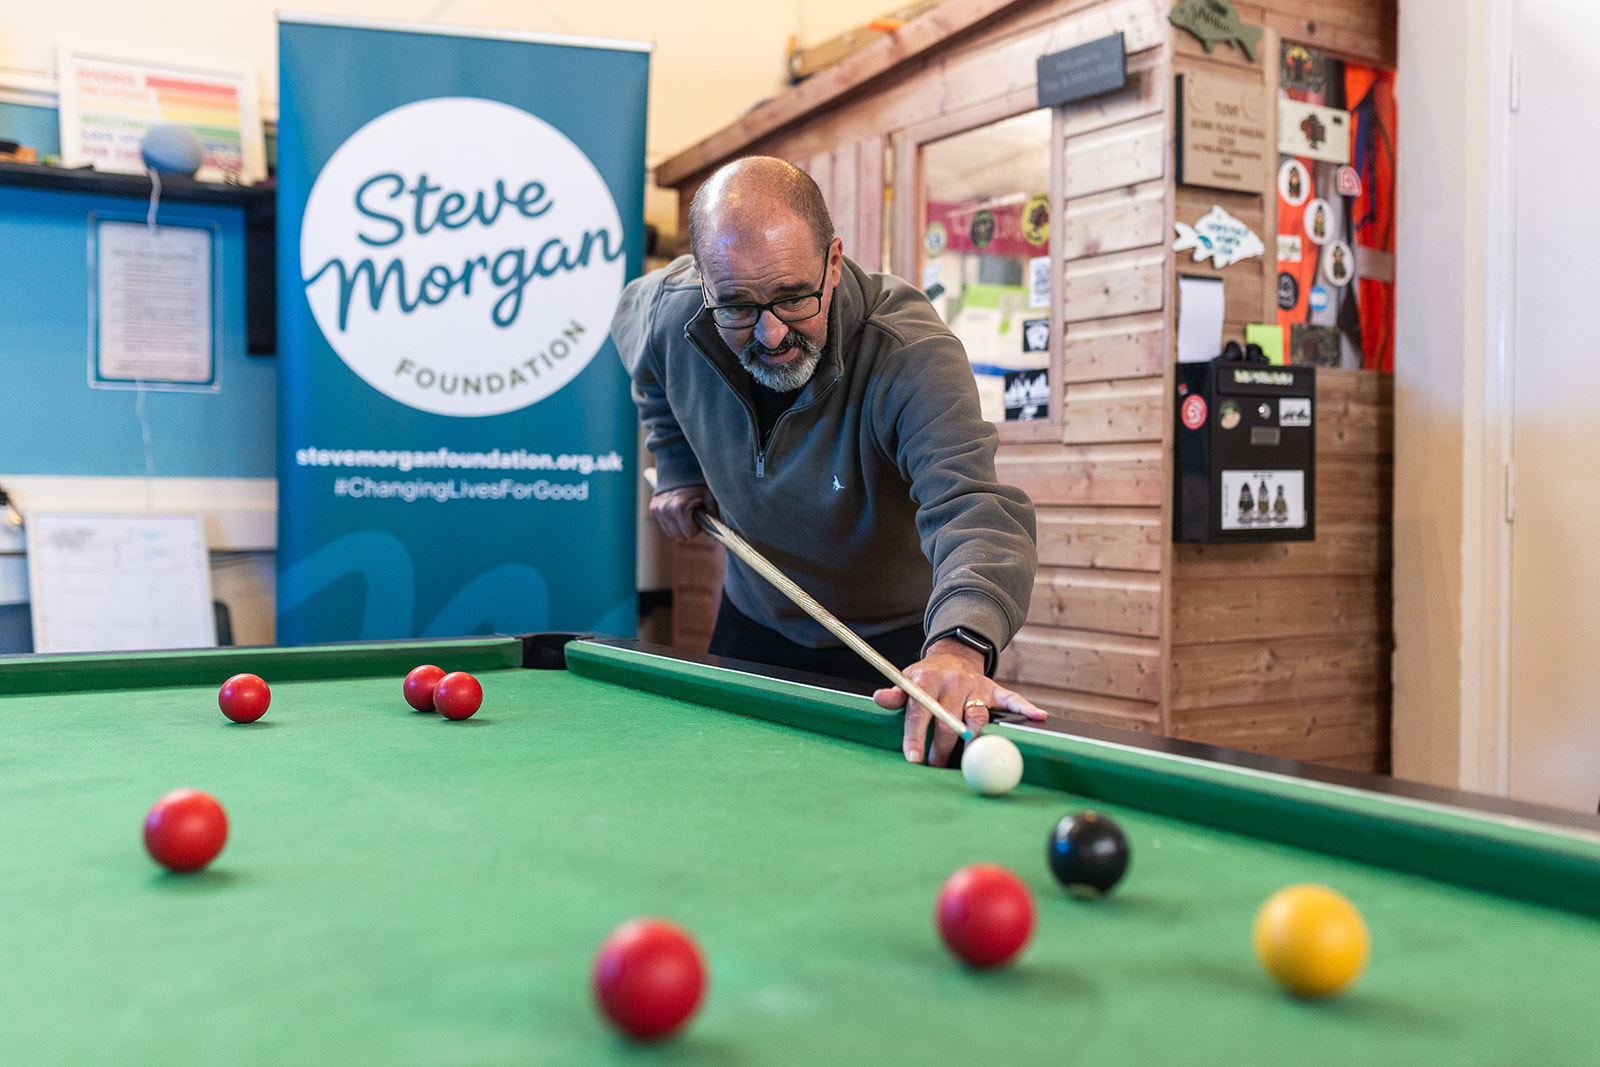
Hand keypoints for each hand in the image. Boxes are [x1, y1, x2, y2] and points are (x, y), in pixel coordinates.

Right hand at [650, 486, 717, 540]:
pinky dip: (672, 522)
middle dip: (688, 529)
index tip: (700, 519)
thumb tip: (715, 534)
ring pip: (670, 532)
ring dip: (679, 527)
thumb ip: (712, 517)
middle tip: (694, 517)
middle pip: (678, 535)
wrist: (681, 469)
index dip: (696, 529)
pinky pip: (664, 525)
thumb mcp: (710, 499)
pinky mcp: (653, 508)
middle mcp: (665, 509)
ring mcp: (657, 509)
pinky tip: (678, 511)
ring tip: (686, 514)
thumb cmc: (698, 485)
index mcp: (679, 508)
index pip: (688, 534)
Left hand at [872, 638, 1045, 765]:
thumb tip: (879, 698)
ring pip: (977, 720)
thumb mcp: (906, 681)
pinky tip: (1038, 717)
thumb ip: (896, 695)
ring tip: (967, 764)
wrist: (952, 655)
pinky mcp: (994, 690)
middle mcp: (953, 683)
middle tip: (936, 770)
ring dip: (972, 745)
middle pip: (949, 724)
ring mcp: (976, 687)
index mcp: (927, 680)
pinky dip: (1026, 708)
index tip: (914, 760)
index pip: (920, 712)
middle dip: (941, 752)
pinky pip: (1012, 700)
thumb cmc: (926, 677)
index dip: (916, 738)